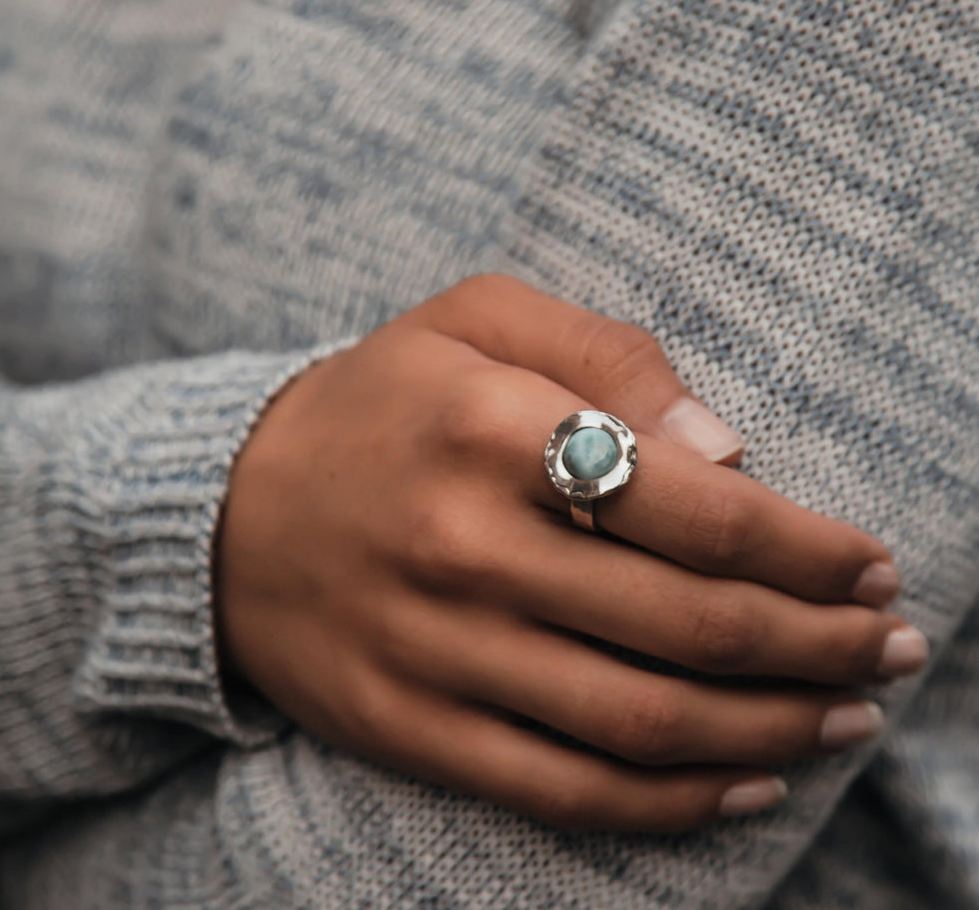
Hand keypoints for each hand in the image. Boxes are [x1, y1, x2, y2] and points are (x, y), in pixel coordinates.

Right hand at [216, 275, 922, 831]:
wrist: (228, 511)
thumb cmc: (379, 402)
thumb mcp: (474, 320)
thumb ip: (606, 354)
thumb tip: (729, 448)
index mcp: (487, 427)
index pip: (693, 506)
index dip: (805, 545)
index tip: (867, 561)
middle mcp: (463, 546)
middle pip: (687, 623)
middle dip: (820, 641)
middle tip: (893, 645)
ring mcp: (435, 650)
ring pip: (643, 721)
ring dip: (774, 727)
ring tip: (849, 715)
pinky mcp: (410, 727)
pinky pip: (565, 789)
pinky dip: (674, 801)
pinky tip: (746, 780)